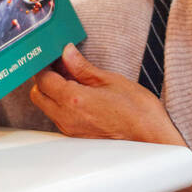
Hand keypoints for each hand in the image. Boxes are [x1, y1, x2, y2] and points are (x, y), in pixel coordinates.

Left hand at [30, 43, 185, 144]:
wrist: (152, 139)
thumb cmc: (137, 111)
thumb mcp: (110, 80)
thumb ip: (83, 67)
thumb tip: (67, 53)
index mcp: (74, 100)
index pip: (43, 79)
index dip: (46, 65)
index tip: (55, 56)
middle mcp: (67, 118)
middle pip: (38, 95)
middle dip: (45, 79)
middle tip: (61, 67)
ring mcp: (71, 130)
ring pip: (47, 107)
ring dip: (53, 92)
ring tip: (75, 80)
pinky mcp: (77, 138)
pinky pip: (59, 118)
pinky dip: (62, 104)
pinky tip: (80, 96)